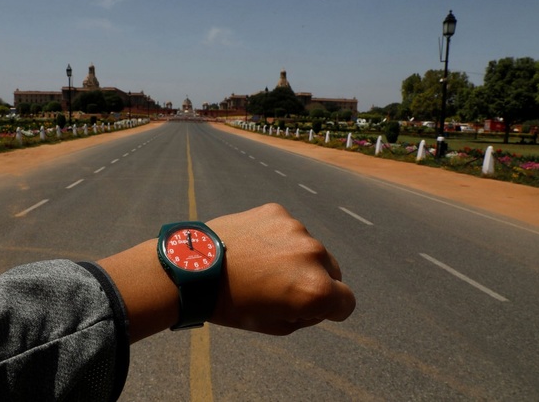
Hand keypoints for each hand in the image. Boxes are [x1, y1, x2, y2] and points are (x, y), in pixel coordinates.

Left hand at [207, 203, 355, 334]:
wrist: (192, 268)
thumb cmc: (231, 303)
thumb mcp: (275, 325)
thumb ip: (308, 314)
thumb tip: (322, 298)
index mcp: (315, 289)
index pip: (346, 302)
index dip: (329, 310)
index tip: (307, 308)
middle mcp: (313, 254)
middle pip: (332, 271)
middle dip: (315, 280)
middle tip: (279, 287)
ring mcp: (296, 229)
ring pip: (309, 247)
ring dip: (295, 257)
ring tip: (260, 265)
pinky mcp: (277, 211)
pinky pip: (288, 229)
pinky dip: (277, 238)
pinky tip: (252, 246)